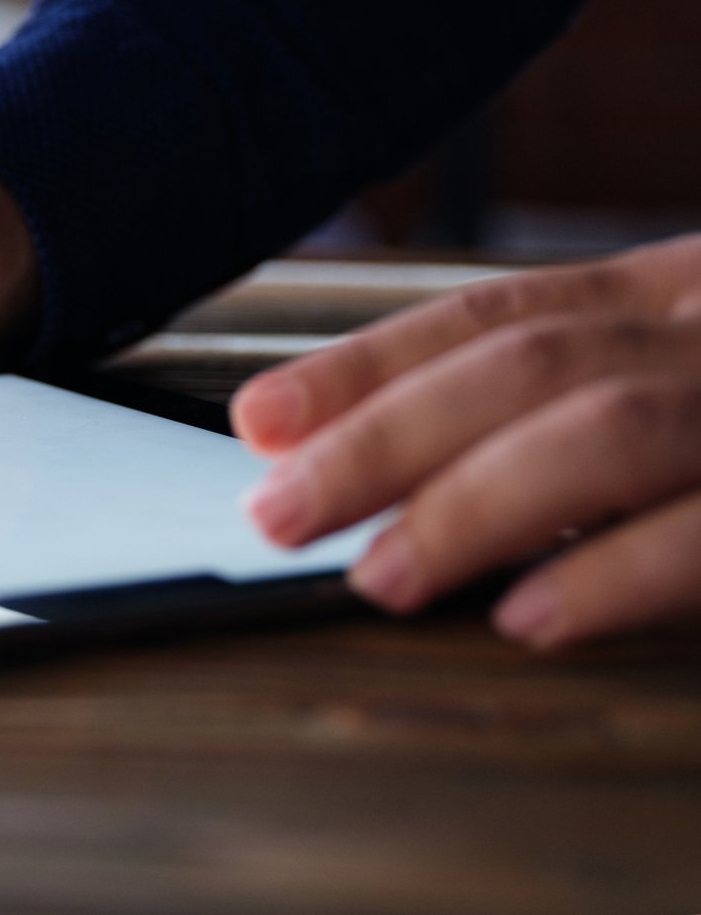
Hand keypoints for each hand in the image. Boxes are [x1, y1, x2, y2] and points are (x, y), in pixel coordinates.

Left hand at [232, 235, 700, 649]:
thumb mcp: (682, 401)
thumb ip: (549, 424)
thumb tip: (352, 472)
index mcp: (675, 297)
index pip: (492, 316)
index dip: (365, 366)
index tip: (258, 420)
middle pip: (526, 363)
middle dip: (382, 438)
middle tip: (278, 512)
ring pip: (606, 429)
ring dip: (469, 506)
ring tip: (378, 577)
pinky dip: (612, 574)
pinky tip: (525, 618)